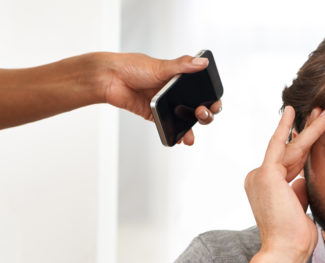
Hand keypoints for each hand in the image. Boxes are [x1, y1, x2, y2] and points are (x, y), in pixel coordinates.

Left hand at [98, 52, 222, 145]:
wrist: (110, 79)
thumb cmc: (132, 67)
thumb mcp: (161, 65)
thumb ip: (182, 66)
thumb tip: (203, 62)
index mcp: (180, 78)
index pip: (203, 90)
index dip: (212, 99)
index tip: (215, 104)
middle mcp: (176, 92)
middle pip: (198, 107)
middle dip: (205, 114)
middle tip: (201, 113)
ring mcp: (167, 105)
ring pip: (185, 120)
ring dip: (191, 129)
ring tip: (190, 136)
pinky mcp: (156, 116)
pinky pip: (170, 127)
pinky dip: (176, 135)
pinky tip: (179, 139)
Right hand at [243, 106, 324, 262]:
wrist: (286, 250)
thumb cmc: (295, 237)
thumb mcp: (300, 208)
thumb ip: (299, 191)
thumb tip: (302, 179)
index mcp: (267, 189)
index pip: (290, 163)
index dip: (305, 148)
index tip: (316, 134)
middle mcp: (259, 179)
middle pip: (290, 151)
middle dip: (308, 132)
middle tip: (322, 113)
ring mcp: (260, 175)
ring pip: (290, 146)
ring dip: (309, 128)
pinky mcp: (266, 173)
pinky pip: (280, 145)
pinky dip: (287, 128)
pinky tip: (295, 113)